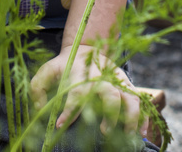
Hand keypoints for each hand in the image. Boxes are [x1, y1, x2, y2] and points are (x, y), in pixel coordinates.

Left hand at [30, 45, 144, 135]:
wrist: (86, 48)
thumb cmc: (64, 65)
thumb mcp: (46, 71)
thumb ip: (38, 88)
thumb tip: (39, 109)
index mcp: (81, 74)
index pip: (76, 92)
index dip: (70, 110)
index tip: (61, 124)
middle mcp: (102, 78)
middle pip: (111, 95)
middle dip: (110, 113)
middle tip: (105, 131)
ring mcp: (117, 81)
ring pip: (130, 98)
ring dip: (132, 117)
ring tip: (128, 134)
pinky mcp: (126, 85)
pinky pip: (139, 100)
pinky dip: (143, 116)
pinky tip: (141, 132)